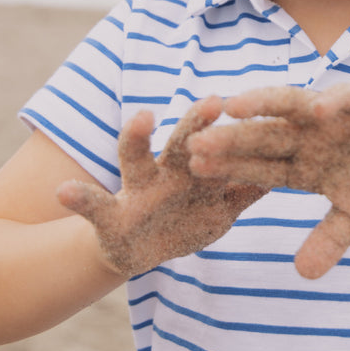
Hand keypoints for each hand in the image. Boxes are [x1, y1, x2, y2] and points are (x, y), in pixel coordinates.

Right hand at [57, 98, 265, 277]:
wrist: (136, 249)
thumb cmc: (183, 220)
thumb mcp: (218, 211)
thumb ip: (244, 192)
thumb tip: (285, 173)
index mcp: (196, 171)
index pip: (216, 145)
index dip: (239, 134)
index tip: (265, 111)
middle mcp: (166, 171)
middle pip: (183, 142)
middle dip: (197, 124)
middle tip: (214, 102)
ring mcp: (136, 190)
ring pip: (135, 158)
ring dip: (136, 136)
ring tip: (142, 115)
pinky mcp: (108, 214)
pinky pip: (91, 205)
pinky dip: (79, 198)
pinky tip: (64, 192)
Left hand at [189, 84, 349, 278]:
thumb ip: (329, 240)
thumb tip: (303, 274)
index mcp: (301, 162)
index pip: (258, 166)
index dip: (228, 168)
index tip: (193, 171)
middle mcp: (308, 135)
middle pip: (263, 136)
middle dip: (231, 139)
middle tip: (195, 142)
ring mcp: (332, 115)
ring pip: (290, 106)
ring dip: (263, 105)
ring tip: (234, 106)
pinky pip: (344, 99)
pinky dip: (332, 102)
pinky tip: (317, 110)